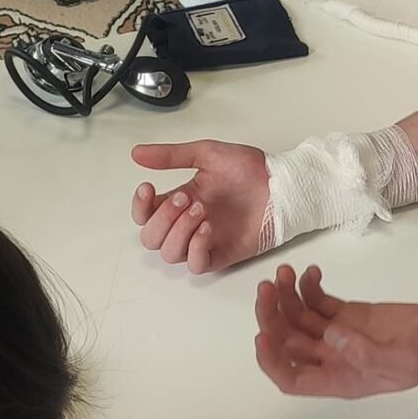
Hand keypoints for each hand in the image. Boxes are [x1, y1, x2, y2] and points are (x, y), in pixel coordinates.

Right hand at [129, 141, 270, 272]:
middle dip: (163, 219)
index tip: (148, 187)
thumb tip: (137, 154)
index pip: (144, 214)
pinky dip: (196, 248)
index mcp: (180, 200)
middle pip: (152, 238)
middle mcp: (187, 223)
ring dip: (179, 231)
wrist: (280, 184)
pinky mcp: (222, 254)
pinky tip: (209, 228)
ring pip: (169, 253)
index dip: (139, 206)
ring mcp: (203, 241)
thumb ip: (171, 156)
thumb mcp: (207, 154)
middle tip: (185, 199)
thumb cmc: (250, 169)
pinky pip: (196, 264)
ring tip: (202, 211)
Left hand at [253, 265, 417, 398]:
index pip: (291, 378)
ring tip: (286, 270)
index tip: (263, 335)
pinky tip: (311, 271)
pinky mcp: (349, 314)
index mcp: (339, 379)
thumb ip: (367, 353)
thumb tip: (330, 337)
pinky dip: (308, 286)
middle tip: (268, 286)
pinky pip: (317, 301)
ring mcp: (339, 335)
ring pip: (297, 318)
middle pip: (287, 342)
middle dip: (271, 316)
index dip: (271, 362)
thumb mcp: (405, 361)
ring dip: (285, 295)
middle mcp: (333, 359)